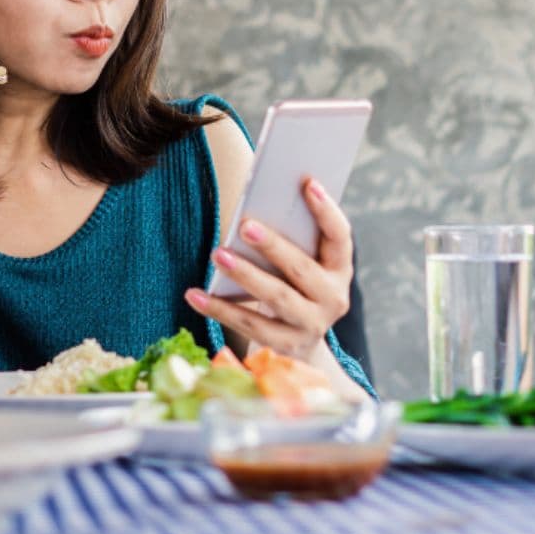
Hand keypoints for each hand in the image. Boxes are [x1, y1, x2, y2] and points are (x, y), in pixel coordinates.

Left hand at [184, 177, 352, 361]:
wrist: (301, 349)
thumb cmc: (293, 289)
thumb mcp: (302, 266)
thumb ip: (291, 241)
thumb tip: (255, 208)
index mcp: (339, 271)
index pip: (339, 237)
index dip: (326, 211)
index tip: (307, 184)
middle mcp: (333, 299)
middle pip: (302, 269)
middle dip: (274, 246)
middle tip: (246, 226)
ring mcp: (310, 326)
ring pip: (276, 298)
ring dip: (246, 274)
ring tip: (218, 254)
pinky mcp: (284, 347)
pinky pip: (249, 326)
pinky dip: (219, 309)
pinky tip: (194, 294)